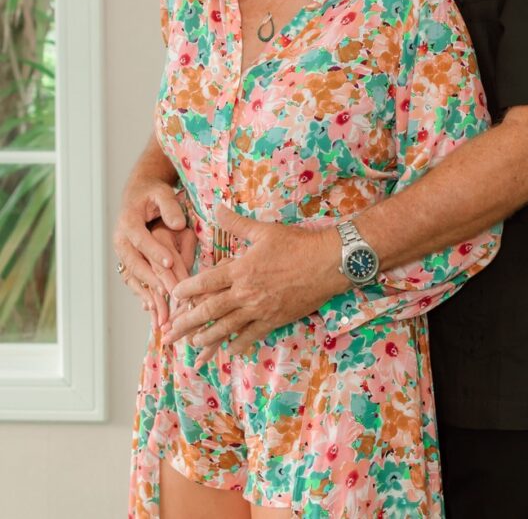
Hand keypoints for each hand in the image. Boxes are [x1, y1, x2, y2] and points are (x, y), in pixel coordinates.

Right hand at [113, 164, 194, 325]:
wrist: (138, 195)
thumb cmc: (153, 194)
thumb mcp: (162, 193)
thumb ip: (170, 207)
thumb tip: (178, 224)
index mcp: (128, 222)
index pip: (141, 239)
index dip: (154, 251)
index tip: (170, 262)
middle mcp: (121, 241)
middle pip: (135, 263)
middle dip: (152, 280)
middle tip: (169, 293)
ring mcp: (123, 254)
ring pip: (133, 277)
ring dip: (146, 295)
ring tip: (160, 312)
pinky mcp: (128, 263)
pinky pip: (134, 282)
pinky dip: (143, 296)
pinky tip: (152, 310)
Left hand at [164, 205, 343, 363]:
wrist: (328, 263)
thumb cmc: (297, 244)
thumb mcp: (264, 230)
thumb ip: (237, 224)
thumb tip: (217, 208)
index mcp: (241, 269)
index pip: (207, 282)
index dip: (188, 289)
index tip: (174, 296)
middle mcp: (246, 293)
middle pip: (210, 310)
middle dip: (187, 323)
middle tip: (169, 334)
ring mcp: (260, 310)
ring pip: (228, 327)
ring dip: (208, 337)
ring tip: (192, 345)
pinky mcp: (275, 319)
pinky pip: (252, 336)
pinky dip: (239, 344)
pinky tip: (229, 350)